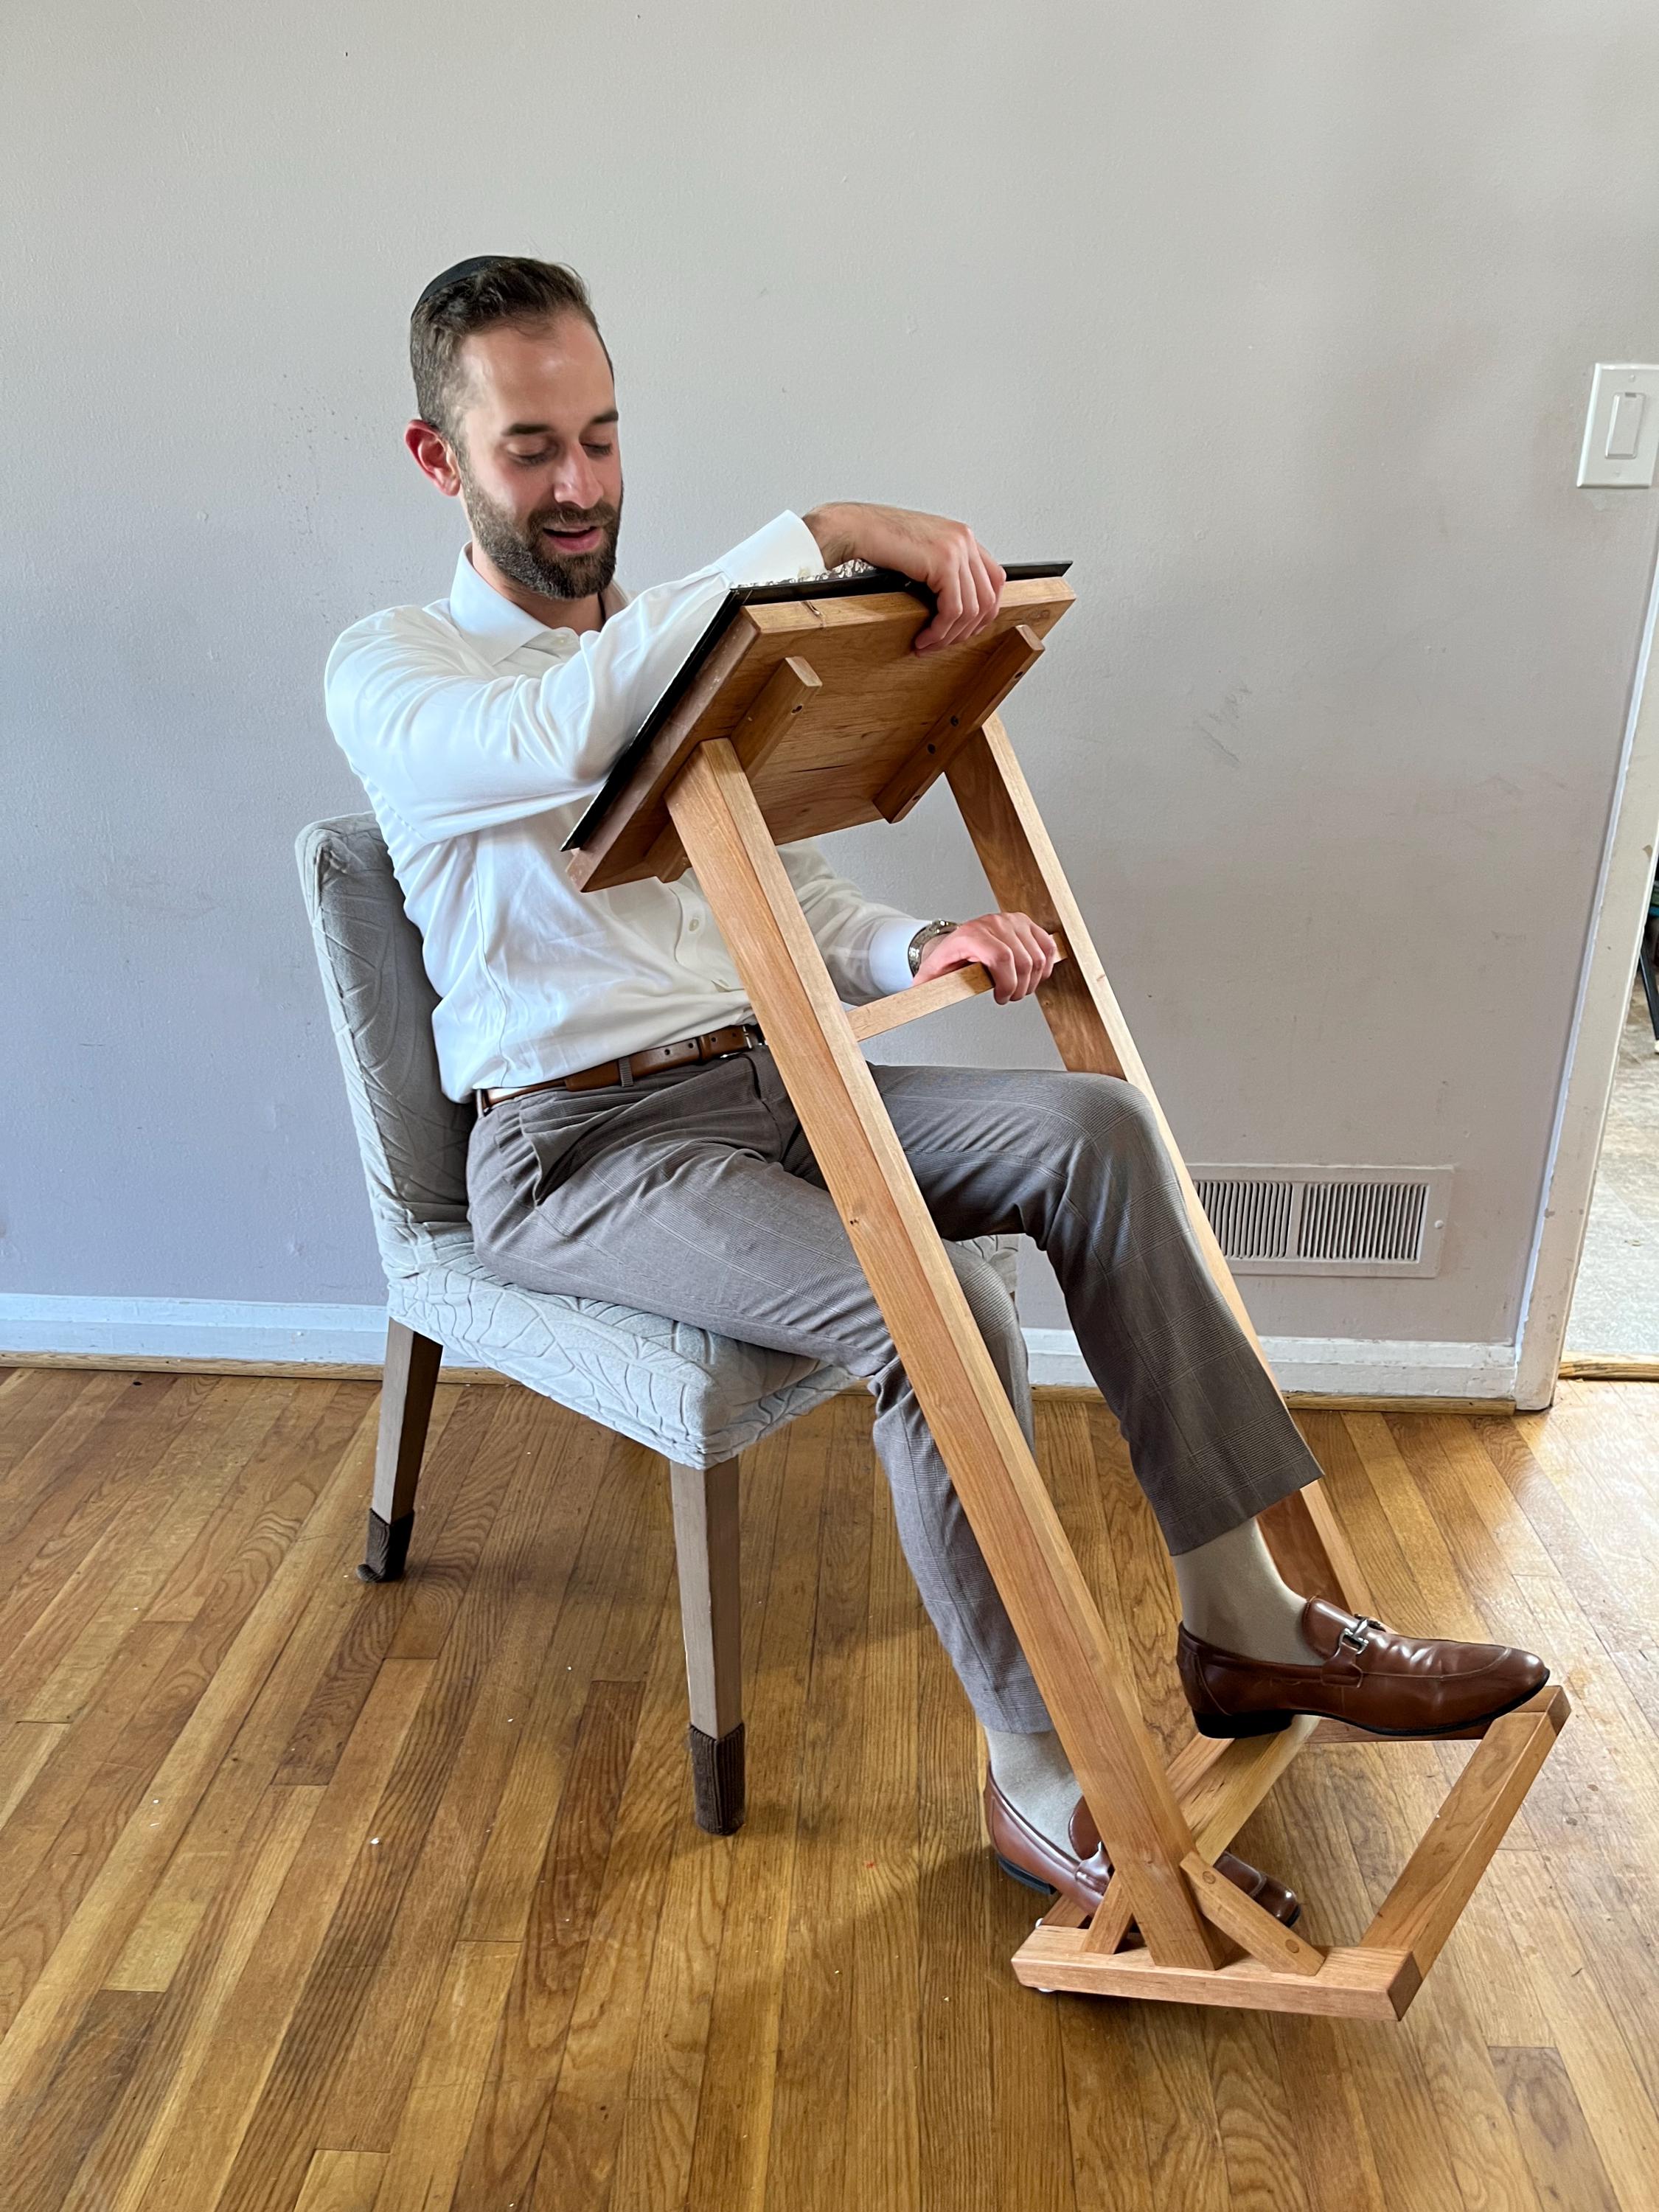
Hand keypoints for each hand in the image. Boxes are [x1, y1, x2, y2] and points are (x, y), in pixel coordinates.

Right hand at [801, 501, 1004, 653]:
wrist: (854, 529)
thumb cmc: (877, 543)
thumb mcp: (920, 556)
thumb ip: (943, 572)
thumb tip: (957, 608)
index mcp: (962, 536)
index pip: (994, 581)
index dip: (983, 613)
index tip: (960, 631)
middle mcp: (964, 540)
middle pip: (988, 598)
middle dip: (967, 630)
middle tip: (942, 644)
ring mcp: (957, 549)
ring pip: (972, 609)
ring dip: (950, 636)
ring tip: (928, 644)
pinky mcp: (943, 562)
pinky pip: (953, 610)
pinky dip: (940, 631)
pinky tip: (924, 638)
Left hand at [913, 912, 1057, 1002]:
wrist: (959, 938)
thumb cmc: (950, 958)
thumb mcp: (934, 973)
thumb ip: (926, 988)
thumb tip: (915, 1000)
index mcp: (971, 935)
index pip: (1001, 958)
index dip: (1006, 984)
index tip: (1001, 998)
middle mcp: (994, 923)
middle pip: (1023, 961)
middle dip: (1019, 988)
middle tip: (1009, 997)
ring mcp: (1012, 921)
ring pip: (1037, 957)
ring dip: (1032, 981)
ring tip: (1019, 988)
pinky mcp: (1026, 924)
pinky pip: (1047, 947)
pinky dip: (1045, 966)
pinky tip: (1034, 976)